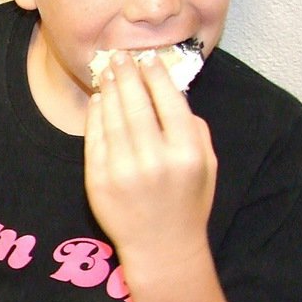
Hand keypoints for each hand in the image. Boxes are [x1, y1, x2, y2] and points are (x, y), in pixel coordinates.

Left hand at [84, 52, 216, 263]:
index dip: (156, 76)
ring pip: (113, 118)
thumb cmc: (187, 203)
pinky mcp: (98, 181)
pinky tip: (100, 100)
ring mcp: (123, 171)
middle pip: (136, 105)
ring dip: (110, 90)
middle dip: (127, 75)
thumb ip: (195, 130)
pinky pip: (94, 139)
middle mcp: (154, 160)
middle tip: (120, 55)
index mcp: (186, 154)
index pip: (169, 102)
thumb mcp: (208, 166)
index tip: (149, 59)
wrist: (161, 247)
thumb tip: (173, 93)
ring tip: (109, 71)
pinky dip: (96, 116)